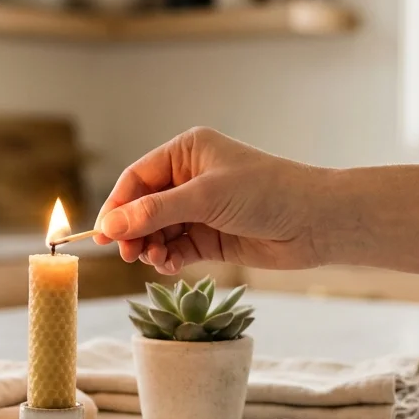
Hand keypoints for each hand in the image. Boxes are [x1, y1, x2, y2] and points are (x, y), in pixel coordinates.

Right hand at [94, 127, 330, 274]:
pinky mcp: (211, 237)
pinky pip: (177, 248)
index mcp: (186, 152)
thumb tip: (112, 225)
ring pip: (158, 230)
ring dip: (151, 247)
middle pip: (143, 207)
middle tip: (127, 254)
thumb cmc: (266, 193)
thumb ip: (155, 212)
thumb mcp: (205, 197)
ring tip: (154, 261)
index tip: (103, 234)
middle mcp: (190, 178)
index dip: (117, 205)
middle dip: (133, 230)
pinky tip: (170, 266)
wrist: (315, 222)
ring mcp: (200, 209)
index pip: (137, 178)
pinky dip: (169, 258)